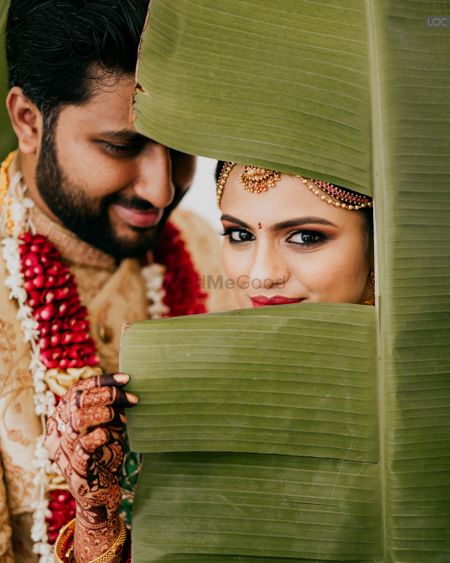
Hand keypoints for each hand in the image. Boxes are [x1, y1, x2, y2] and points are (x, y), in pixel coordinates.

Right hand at [45, 373, 137, 560]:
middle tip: (131, 399)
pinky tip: (111, 434)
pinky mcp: (75, 470)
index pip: (77, 390)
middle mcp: (57, 433)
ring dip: (105, 413)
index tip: (127, 379)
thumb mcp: (105, 426)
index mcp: (61, 419)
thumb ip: (107, 408)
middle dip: (108, 395)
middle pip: (78, 401)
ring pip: (78, 420)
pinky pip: (84, 447)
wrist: (100, 495)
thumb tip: (125, 385)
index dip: (102, 380)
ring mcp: (63, 452)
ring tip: (122, 418)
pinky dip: (101, 435)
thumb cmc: (103, 455)